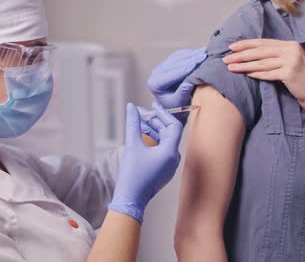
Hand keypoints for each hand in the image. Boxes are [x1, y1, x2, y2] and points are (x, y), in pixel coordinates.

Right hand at [108, 103, 182, 223]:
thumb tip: (131, 107)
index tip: (153, 107)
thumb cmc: (132, 174)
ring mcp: (170, 166)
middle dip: (155, 122)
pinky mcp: (164, 170)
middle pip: (169, 133)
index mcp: (170, 152)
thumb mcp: (132, 145)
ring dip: (153, 131)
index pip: (174, 126)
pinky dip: (153, 141)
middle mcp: (174, 159)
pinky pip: (162, 150)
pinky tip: (141, 136)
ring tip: (139, 123)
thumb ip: (133, 123)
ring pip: (165, 141)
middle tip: (141, 113)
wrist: (130, 199)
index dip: (164, 114)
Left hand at [147, 47, 206, 122]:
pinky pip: (179, 56)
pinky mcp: (168, 64)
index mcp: (155, 83)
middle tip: (204, 56)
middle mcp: (156, 73)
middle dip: (190, 59)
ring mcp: (161, 67)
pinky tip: (200, 52)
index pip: (172, 74)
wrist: (173, 108)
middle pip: (174, 62)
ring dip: (192, 54)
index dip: (185, 68)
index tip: (197, 64)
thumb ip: (184, 91)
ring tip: (204, 53)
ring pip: (177, 57)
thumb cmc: (175, 108)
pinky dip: (190, 54)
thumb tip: (192, 80)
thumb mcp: (179, 102)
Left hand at [224, 39, 304, 136]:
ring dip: (244, 65)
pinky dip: (256, 74)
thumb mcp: (290, 61)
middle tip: (226, 58)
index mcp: (290, 44)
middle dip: (241, 54)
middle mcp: (291, 50)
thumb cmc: (301, 79)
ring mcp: (291, 61)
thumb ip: (276, 55)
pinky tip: (246, 74)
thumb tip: (252, 54)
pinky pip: (268, 73)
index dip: (246, 44)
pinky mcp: (290, 73)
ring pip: (262, 63)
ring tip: (231, 67)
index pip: (263, 42)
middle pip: (260, 51)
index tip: (232, 47)